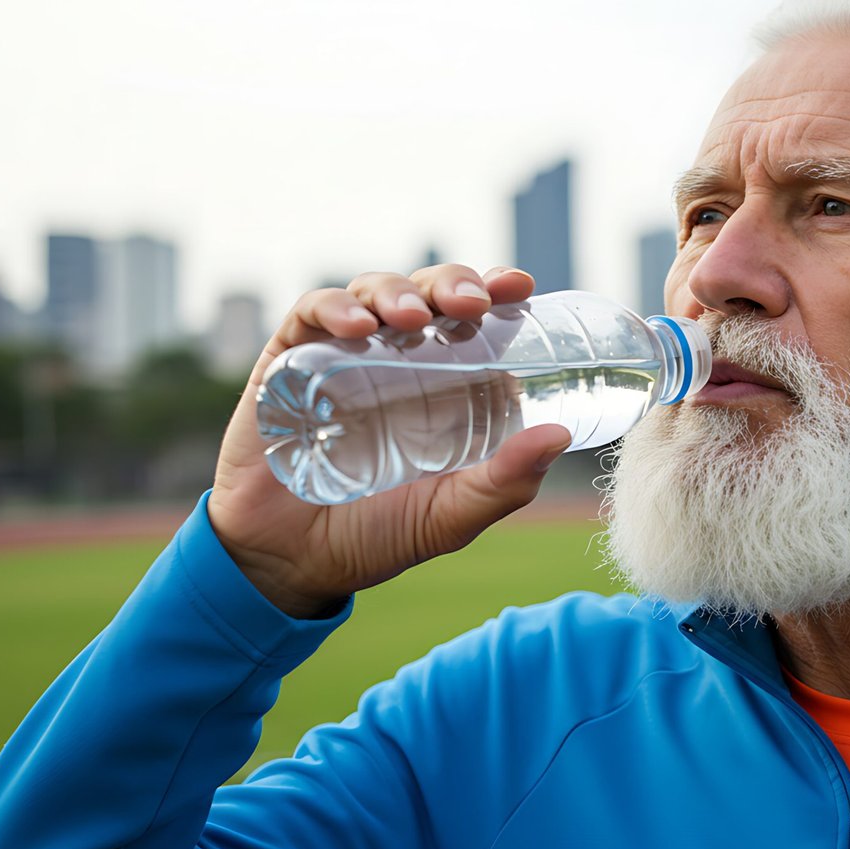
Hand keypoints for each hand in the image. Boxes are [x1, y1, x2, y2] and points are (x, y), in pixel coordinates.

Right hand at [208, 266, 572, 618]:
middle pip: (430, 294)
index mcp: (447, 384)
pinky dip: (333, 309)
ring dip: (398, 293)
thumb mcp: (452, 515)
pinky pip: (310, 315)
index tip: (519, 286)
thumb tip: (561, 436)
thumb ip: (505, 483)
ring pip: (375, 293)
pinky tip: (356, 328)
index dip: (497, 291)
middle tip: (472, 304)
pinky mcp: (289, 360)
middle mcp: (399, 359)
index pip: (476, 320)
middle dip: (452, 285)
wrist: (294, 562)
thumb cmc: (380, 534)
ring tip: (413, 318)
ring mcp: (344, 354)